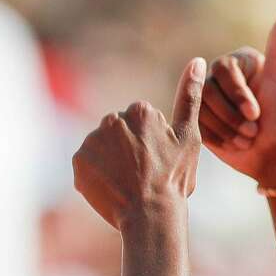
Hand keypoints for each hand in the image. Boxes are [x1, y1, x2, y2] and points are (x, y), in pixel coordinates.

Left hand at [72, 58, 205, 229]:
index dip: (152, 144)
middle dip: (129, 150)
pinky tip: (114, 189)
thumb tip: (197, 60)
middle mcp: (112, 119)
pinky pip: (88, 165)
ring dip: (113, 163)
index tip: (160, 161)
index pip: (141, 122)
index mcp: (141, 111)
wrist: (151, 216)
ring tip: (129, 184)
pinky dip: (98, 177)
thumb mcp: (189, 138)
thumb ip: (190, 98)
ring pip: (103, 148)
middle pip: (119, 133)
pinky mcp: (78, 161)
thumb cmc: (175, 179)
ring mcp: (92, 141)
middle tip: (144, 175)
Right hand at [198, 3, 275, 182]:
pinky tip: (234, 143)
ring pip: (200, 108)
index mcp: (240, 62)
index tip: (256, 114)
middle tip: (253, 131)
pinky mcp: (202, 119)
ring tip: (246, 138)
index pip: (223, 69)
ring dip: (226, 128)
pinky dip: (216, 137)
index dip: (238, 95)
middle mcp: (222, 76)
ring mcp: (210, 98)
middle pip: (208, 89)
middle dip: (232, 116)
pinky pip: (195, 123)